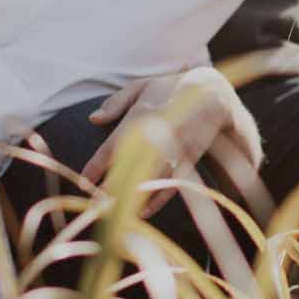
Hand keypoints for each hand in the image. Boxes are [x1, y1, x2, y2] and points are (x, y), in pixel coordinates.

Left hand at [82, 67, 262, 217]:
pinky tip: (144, 211)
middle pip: (131, 167)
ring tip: (116, 212)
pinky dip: (159, 199)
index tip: (84, 179)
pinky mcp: (190, 159)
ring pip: (151, 179)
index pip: (115, 145)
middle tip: (96, 204)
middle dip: (113, 187)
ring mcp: (176, 148)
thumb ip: (116, 102)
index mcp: (142, 114)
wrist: (214, 94)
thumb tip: (93, 119)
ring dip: (134, 196)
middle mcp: (159, 133)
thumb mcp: (142, 86)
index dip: (98, 164)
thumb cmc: (170, 89)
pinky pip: (173, 183)